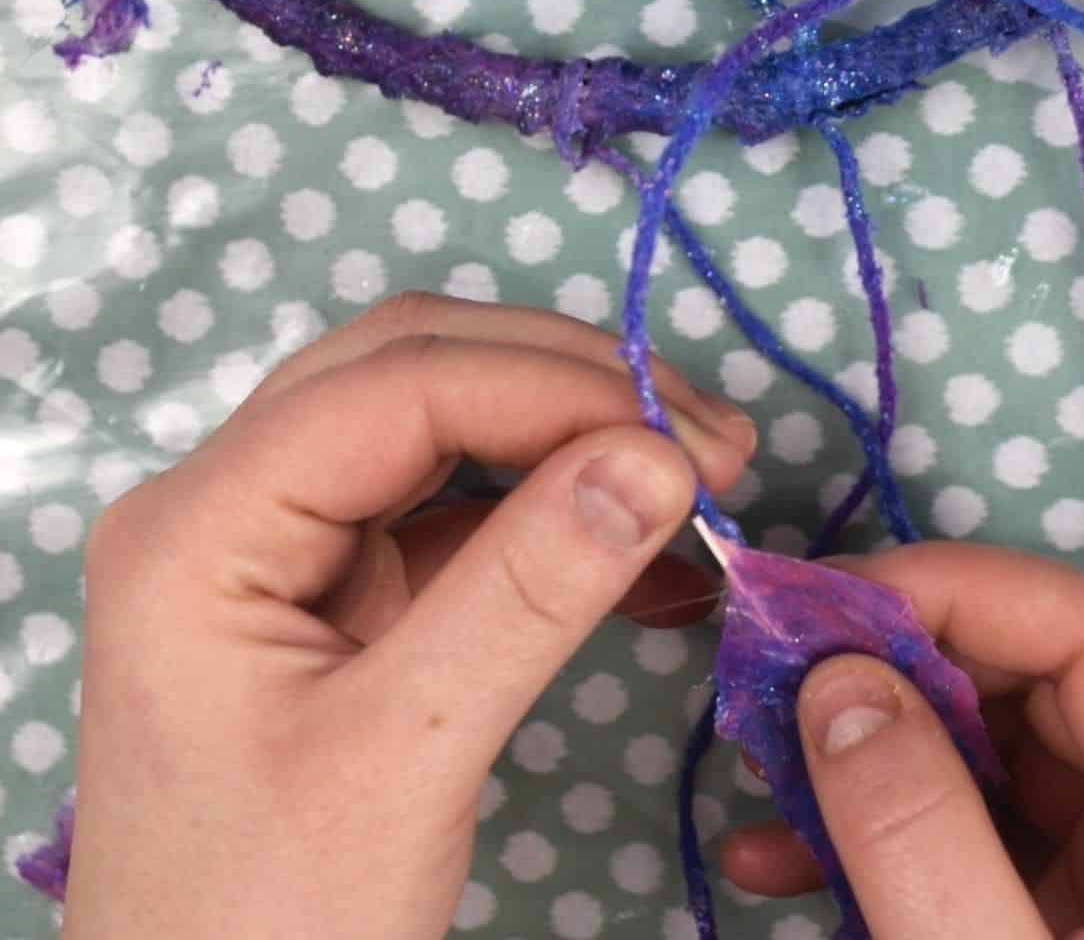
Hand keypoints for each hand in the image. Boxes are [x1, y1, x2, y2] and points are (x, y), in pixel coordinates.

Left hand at [61, 294, 754, 939]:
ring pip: (446, 432)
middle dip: (570, 388)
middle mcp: (234, 506)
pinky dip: (559, 522)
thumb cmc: (270, 915)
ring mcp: (290, 549)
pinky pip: (463, 519)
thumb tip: (655, 460)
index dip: (556, 387)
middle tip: (704, 443)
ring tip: (695, 483)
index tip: (690, 443)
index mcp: (203, 525)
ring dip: (574, 443)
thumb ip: (528, 591)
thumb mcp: (404, 753)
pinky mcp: (345, 599)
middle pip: (416, 373)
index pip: (397, 387)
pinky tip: (652, 558)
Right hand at [722, 544, 1083, 938]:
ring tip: (759, 755)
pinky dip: (863, 816)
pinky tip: (773, 854)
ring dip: (869, 734)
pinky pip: (960, 820)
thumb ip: (917, 838)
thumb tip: (838, 680)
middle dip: (902, 657)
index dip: (972, 593)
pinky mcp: (1049, 910)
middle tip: (775, 663)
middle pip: (1048, 680)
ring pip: (992, 743)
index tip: (832, 601)